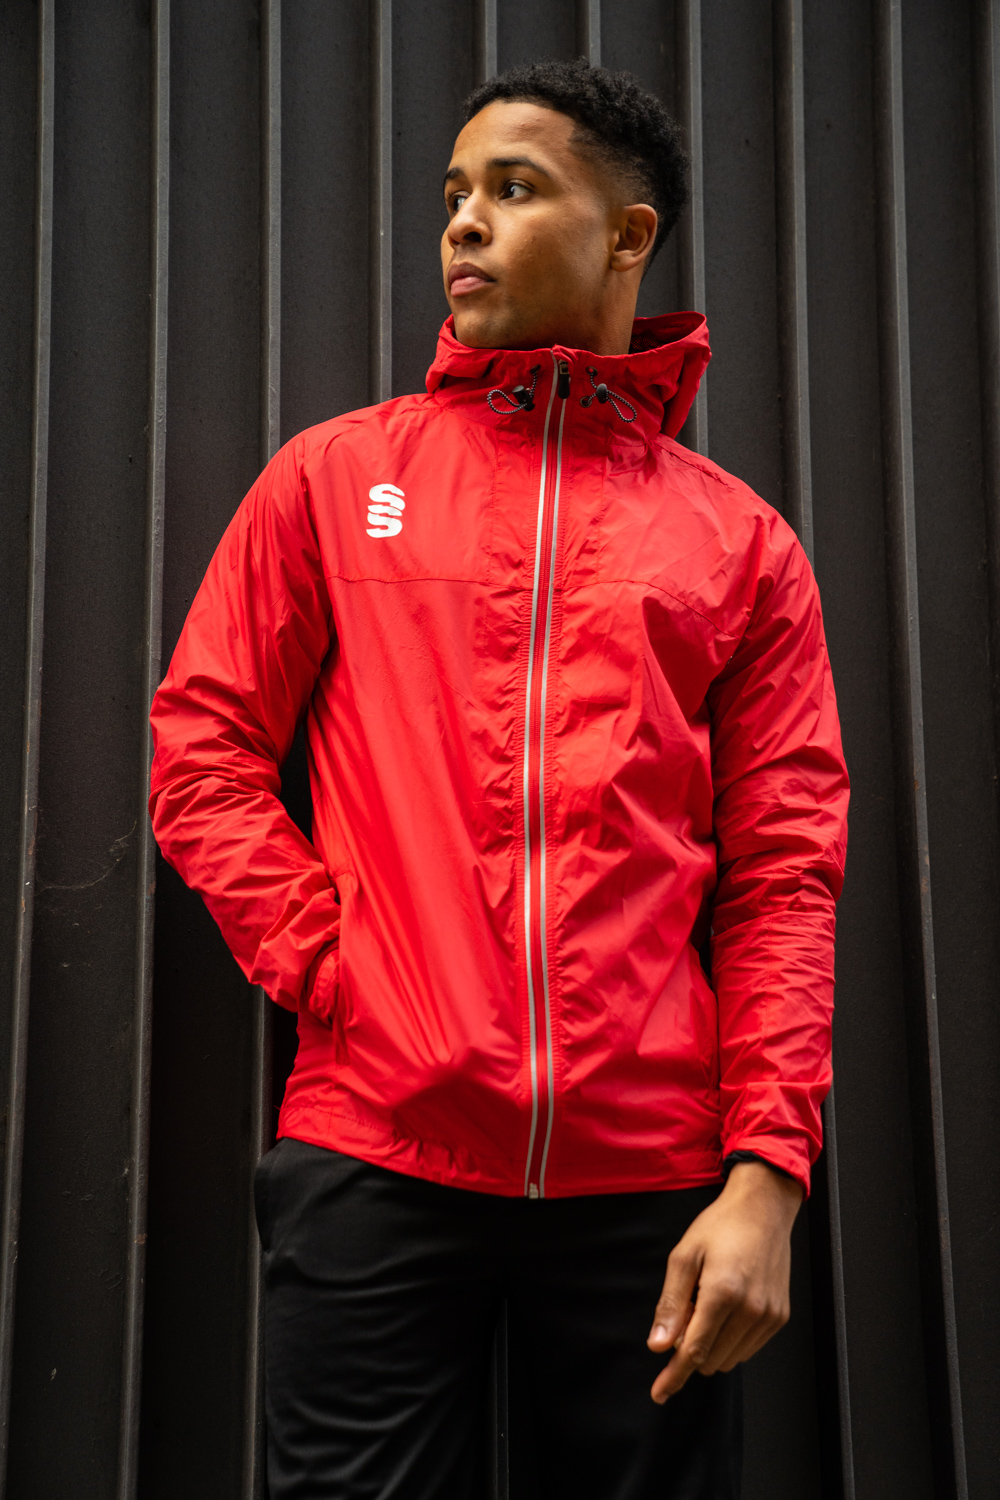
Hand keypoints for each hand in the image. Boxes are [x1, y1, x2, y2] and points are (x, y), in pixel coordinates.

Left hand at [646, 1160, 802, 1401]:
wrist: (764, 1208)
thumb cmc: (721, 1226)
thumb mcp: (684, 1255)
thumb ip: (671, 1303)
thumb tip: (658, 1344)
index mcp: (722, 1292)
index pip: (693, 1351)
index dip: (674, 1375)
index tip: (660, 1392)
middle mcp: (750, 1309)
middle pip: (710, 1359)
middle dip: (691, 1347)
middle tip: (688, 1310)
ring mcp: (769, 1315)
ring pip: (729, 1359)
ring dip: (712, 1345)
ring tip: (710, 1303)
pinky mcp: (780, 1317)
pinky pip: (748, 1348)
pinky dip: (731, 1339)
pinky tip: (728, 1308)